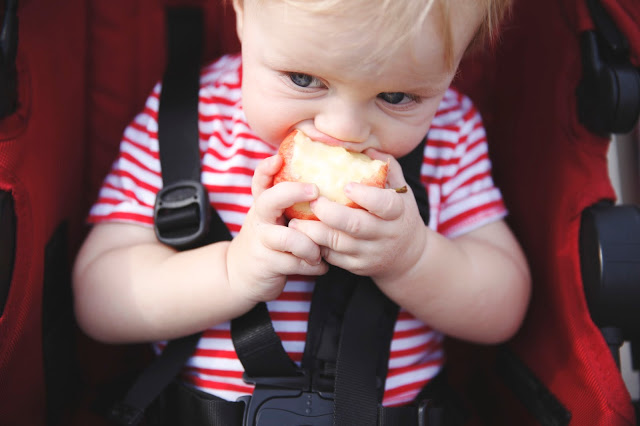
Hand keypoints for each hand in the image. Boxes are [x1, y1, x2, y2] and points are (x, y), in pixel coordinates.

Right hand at [226, 155, 328, 303]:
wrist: (239, 275)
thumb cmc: (268, 242)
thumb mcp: (272, 219)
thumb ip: (291, 206)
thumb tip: (330, 190)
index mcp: (263, 206)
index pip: (260, 181)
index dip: (266, 168)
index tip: (278, 158)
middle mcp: (260, 219)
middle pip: (270, 200)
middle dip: (293, 192)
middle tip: (315, 192)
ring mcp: (261, 241)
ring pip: (289, 238)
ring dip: (310, 246)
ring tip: (319, 254)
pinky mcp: (266, 263)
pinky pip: (295, 263)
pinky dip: (313, 266)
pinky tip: (320, 267)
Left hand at [287, 150, 426, 282]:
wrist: (407, 257)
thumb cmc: (399, 215)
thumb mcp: (401, 191)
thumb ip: (386, 167)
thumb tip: (365, 147)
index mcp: (398, 213)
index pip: (385, 205)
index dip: (365, 196)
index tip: (346, 186)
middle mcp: (386, 235)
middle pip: (356, 226)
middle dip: (330, 213)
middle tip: (312, 201)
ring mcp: (370, 253)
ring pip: (338, 244)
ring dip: (313, 231)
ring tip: (294, 219)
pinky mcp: (357, 266)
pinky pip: (332, 257)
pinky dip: (315, 245)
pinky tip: (301, 234)